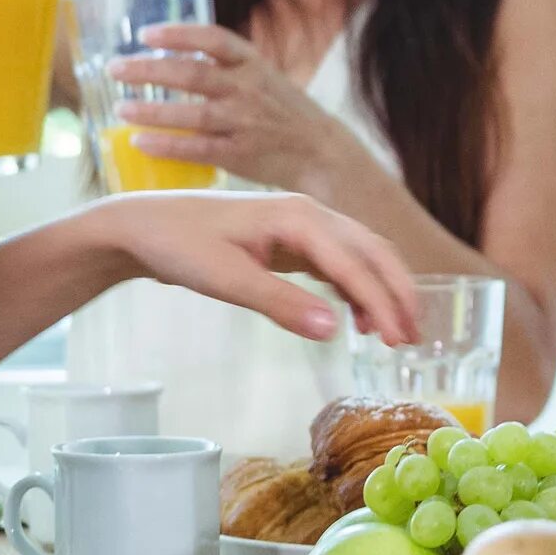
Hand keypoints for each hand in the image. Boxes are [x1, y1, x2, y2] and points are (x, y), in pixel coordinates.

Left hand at [97, 190, 419, 346]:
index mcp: (298, 216)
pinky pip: (337, 261)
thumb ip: (280, 304)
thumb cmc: (178, 246)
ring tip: (394, 334)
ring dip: (381, 291)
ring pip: (360, 255)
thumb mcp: (226, 279)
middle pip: (372, 251)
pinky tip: (358, 319)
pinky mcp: (290, 240)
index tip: (398, 340)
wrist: (143, 226)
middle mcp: (308, 214)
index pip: (355, 263)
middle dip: (397, 293)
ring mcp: (301, 225)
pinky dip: (356, 288)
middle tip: (412, 338)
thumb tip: (333, 329)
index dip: (381, 302)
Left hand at [113, 23, 366, 197]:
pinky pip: (197, 149)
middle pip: (193, 74)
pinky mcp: (240, 155)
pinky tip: (140, 141)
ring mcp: (245, 123)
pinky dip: (167, 146)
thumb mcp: (263, 76)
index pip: (214, 39)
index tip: (146, 34)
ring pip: (192, 115)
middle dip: (149, 70)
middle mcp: (249, 90)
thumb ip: (225, 67)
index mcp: (254, 64)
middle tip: (114, 68)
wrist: (322, 152)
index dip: (179, 34)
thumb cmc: (283, 112)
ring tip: (120, 108)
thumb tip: (171, 55)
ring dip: (152, 110)